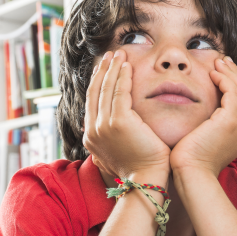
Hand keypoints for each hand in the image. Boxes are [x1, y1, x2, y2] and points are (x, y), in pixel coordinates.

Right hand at [83, 50, 171, 183]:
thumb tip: (106, 134)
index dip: (97, 82)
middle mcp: (93, 130)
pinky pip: (120, 92)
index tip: (104, 68)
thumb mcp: (116, 154)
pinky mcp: (118, 122)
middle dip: (103, 70)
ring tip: (119, 54)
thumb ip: (110, 140)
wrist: (146, 180)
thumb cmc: (139, 169)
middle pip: (95, 91)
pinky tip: (128, 66)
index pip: (91, 102)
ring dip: (113, 68)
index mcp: (91, 138)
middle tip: (110, 54)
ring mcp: (103, 126)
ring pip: (106, 89)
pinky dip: (123, 76)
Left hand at [170, 56, 236, 177]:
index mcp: (236, 136)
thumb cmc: (188, 164)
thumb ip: (201, 129)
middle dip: (233, 75)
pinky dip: (224, 79)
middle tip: (222, 61)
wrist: (191, 174)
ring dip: (228, 73)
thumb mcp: (198, 142)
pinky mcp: (230, 120)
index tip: (219, 73)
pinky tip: (212, 73)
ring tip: (217, 61)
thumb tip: (193, 121)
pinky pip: (232, 91)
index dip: (231, 86)